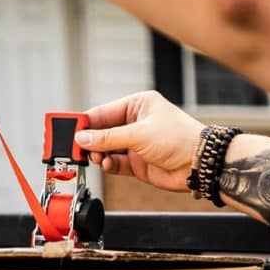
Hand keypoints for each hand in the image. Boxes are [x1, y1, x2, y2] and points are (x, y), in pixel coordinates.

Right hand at [76, 91, 204, 191]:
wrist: (199, 163)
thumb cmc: (179, 138)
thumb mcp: (139, 134)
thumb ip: (108, 138)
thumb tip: (83, 137)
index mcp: (137, 105)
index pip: (104, 112)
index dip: (86, 122)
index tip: (70, 130)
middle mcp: (135, 123)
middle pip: (103, 131)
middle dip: (90, 140)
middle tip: (76, 148)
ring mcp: (136, 143)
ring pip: (107, 148)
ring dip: (99, 154)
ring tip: (96, 157)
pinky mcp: (138, 162)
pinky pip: (115, 162)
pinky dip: (108, 164)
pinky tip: (106, 164)